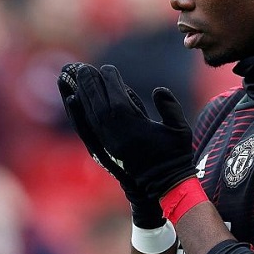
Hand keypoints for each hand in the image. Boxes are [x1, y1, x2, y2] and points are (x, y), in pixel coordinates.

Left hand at [58, 62, 164, 228]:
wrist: (163, 185)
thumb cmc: (175, 155)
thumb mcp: (180, 129)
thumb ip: (170, 107)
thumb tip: (158, 90)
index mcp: (135, 127)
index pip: (117, 97)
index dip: (111, 81)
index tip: (108, 68)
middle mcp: (116, 134)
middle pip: (98, 103)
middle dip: (90, 84)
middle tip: (83, 67)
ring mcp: (107, 142)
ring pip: (89, 114)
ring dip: (81, 93)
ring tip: (74, 77)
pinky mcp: (103, 149)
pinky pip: (86, 127)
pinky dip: (77, 112)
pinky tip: (72, 100)